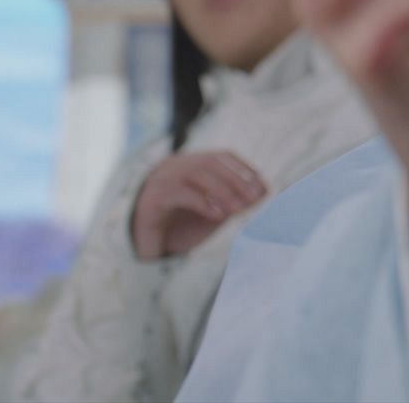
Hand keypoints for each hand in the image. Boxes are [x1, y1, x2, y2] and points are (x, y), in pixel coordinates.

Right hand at [130, 151, 266, 259]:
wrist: (145, 250)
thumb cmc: (182, 230)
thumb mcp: (213, 214)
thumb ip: (235, 202)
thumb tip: (263, 190)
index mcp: (192, 165)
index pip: (222, 157)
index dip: (244, 170)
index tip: (262, 188)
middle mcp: (175, 166)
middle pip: (211, 162)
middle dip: (237, 180)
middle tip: (254, 199)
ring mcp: (160, 179)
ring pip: (196, 172)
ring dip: (223, 190)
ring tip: (238, 209)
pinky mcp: (150, 198)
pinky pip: (177, 191)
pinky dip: (202, 201)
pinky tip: (218, 214)